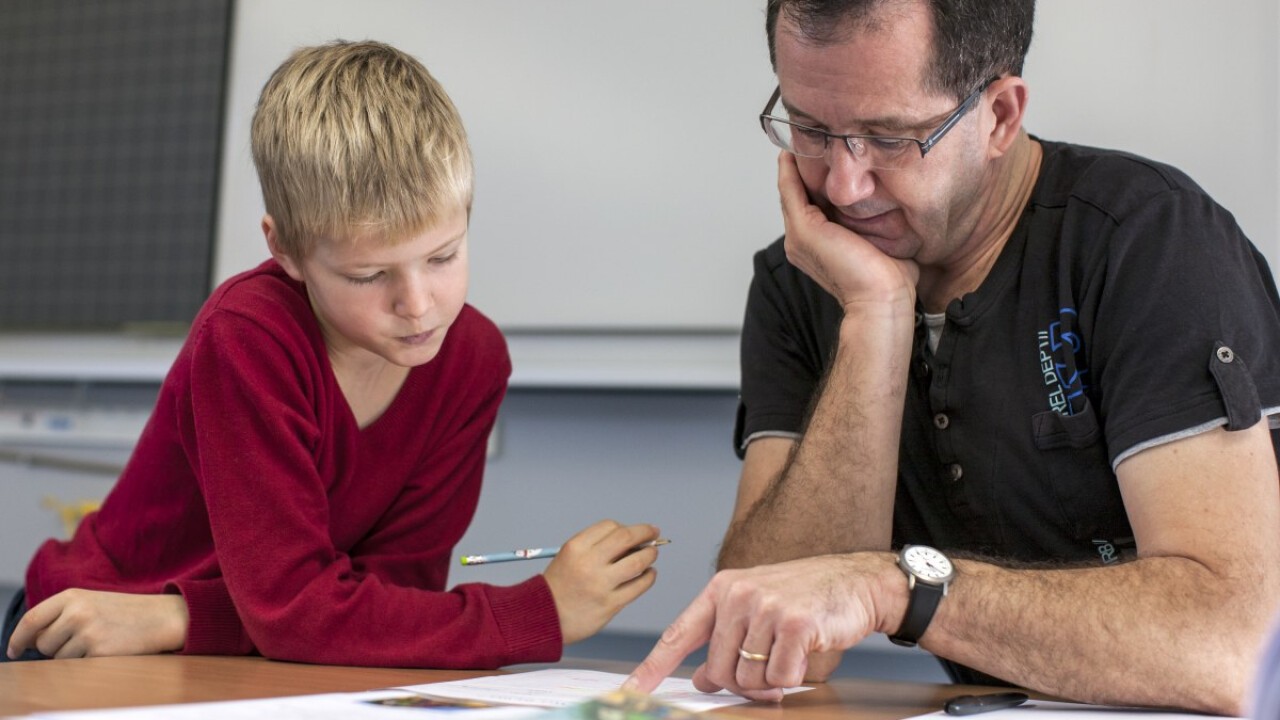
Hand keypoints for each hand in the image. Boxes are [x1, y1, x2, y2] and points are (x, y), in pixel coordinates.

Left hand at [7, 589, 188, 658]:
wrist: (165, 617)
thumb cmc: (127, 612)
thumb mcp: (93, 602)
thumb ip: (62, 614)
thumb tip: (31, 640)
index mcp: (73, 596)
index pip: (32, 619)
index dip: (18, 638)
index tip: (14, 650)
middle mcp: (77, 612)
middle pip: (43, 643)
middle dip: (55, 648)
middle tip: (81, 640)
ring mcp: (88, 632)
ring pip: (59, 658)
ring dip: (73, 657)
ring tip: (99, 642)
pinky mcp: (99, 651)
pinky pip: (78, 667)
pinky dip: (89, 662)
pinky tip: (108, 649)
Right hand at [543, 520, 660, 644]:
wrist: (545, 618)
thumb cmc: (560, 585)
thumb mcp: (569, 556)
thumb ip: (596, 546)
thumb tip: (634, 539)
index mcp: (576, 547)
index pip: (610, 527)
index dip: (627, 527)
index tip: (637, 531)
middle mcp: (588, 563)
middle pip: (626, 538)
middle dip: (645, 532)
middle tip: (654, 534)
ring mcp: (600, 585)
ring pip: (637, 562)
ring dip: (650, 555)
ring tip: (652, 554)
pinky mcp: (610, 605)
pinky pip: (638, 586)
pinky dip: (649, 577)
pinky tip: (649, 574)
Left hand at [624, 553, 897, 701]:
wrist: (856, 582)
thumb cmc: (806, 597)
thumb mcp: (757, 610)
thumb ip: (726, 640)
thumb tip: (703, 680)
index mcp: (722, 589)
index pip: (679, 633)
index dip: (653, 666)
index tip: (632, 690)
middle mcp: (738, 594)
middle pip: (718, 670)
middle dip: (742, 682)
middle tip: (768, 670)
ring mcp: (765, 607)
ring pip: (748, 678)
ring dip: (771, 681)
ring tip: (789, 655)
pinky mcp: (793, 624)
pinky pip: (779, 677)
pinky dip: (793, 676)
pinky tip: (805, 652)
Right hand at [777, 152, 918, 311]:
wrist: (883, 300)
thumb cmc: (889, 280)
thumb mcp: (884, 240)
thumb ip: (878, 220)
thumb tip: (894, 201)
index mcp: (817, 246)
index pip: (810, 204)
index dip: (814, 178)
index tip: (824, 153)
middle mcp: (802, 241)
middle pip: (796, 194)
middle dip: (802, 166)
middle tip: (807, 136)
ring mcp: (799, 236)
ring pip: (791, 190)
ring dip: (794, 163)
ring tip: (801, 135)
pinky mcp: (804, 230)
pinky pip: (791, 189)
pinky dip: (791, 169)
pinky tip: (795, 149)